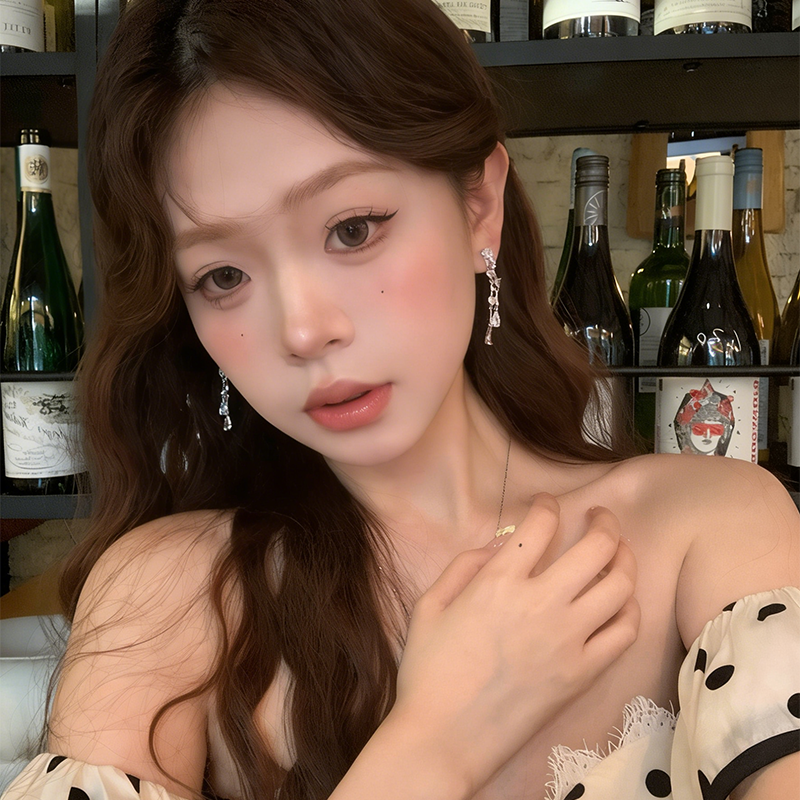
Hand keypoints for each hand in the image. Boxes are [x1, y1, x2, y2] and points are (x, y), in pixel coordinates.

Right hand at [391, 494, 638, 795]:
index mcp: (499, 581)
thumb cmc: (428, 671)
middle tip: (599, 516)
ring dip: (624, 559)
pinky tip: (619, 601)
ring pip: (620, 585)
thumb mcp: (429, 605)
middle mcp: (541, 602)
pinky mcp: (583, 673)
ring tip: (617, 552)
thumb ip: (464, 565)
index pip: (541, 524)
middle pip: (596, 546)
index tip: (548, 504)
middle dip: (603, 521)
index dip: (548, 504)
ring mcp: (568, 639)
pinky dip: (629, 608)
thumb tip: (499, 545)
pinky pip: (624, 632)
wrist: (444, 738)